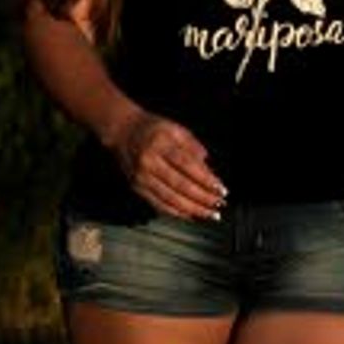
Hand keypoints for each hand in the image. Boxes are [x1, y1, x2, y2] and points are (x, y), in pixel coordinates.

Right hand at [110, 110, 227, 220]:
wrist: (122, 131)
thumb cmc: (151, 129)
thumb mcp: (175, 129)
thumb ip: (193, 146)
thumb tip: (208, 168)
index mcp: (160, 144)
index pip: (187, 165)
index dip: (206, 180)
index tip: (221, 189)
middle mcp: (149, 162)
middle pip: (180, 185)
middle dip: (203, 198)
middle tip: (219, 204)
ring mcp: (141, 177)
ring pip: (170, 199)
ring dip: (193, 209)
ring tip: (210, 213)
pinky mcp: (137, 188)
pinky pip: (159, 205)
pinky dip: (177, 212)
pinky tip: (191, 215)